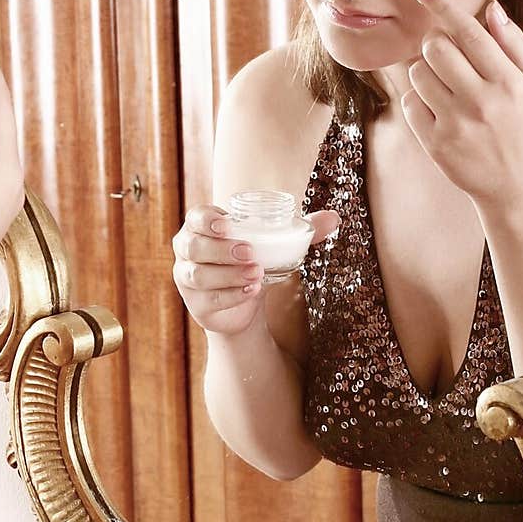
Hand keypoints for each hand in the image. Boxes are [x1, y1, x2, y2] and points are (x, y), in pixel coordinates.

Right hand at [172, 203, 339, 337]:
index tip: (228, 225)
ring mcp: (187, 278)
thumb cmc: (254, 259)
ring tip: (257, 274)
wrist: (244, 301)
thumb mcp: (276, 242)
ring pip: (198, 275)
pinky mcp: (196, 304)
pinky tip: (250, 291)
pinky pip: (208, 299)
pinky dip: (231, 295)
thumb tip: (335, 217)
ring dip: (229, 274)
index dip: (207, 220)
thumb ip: (303, 229)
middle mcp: (188, 250)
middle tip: (251, 254)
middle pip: (194, 246)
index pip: (196, 217)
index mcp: (202, 226)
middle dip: (221, 250)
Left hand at [403, 0, 522, 205]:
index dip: (443, 5)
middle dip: (434, 44)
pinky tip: (439, 111)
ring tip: (446, 88)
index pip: (470, 32)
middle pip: (435, 48)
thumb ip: (515, 45)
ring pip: (418, 74)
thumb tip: (492, 8)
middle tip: (446, 55)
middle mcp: (482, 102)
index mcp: (509, 82)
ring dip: (426, 73)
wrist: (518, 187)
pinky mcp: (436, 145)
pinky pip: (409, 104)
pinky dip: (418, 101)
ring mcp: (457, 125)